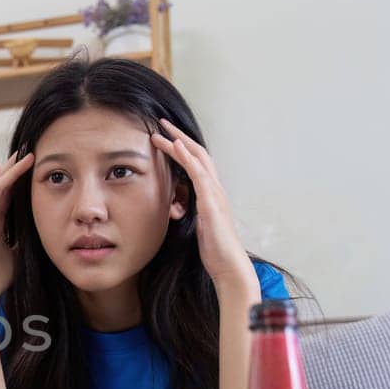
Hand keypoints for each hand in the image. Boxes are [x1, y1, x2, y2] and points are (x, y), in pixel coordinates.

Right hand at [0, 150, 33, 308]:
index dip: (19, 177)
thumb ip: (26, 238)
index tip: (34, 162)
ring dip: (5, 170)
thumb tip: (44, 230)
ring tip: (20, 154)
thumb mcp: (20, 252)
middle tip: (29, 149)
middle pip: (0, 185)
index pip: (8, 193)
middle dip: (13, 167)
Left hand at [152, 119, 254, 295]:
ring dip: (179, 141)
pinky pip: (199, 174)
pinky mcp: (211, 202)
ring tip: (162, 130)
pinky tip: (175, 147)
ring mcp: (215, 194)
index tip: (164, 137)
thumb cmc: (213, 250)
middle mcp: (215, 189)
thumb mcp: (196, 225)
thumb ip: (188, 212)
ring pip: (198, 158)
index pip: (195, 163)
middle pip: (198, 153)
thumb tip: (175, 207)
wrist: (228, 265)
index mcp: (210, 194)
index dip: (180, 148)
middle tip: (160, 123)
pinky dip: (187, 158)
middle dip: (179, 136)